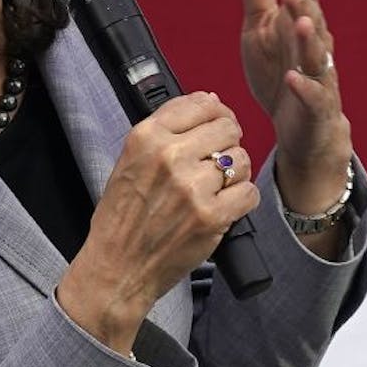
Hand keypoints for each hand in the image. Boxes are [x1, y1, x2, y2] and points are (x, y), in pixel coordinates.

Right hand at [57, 92, 259, 353]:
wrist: (118, 265)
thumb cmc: (122, 215)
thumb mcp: (129, 160)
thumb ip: (166, 131)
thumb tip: (210, 102)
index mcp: (145, 137)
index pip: (200, 103)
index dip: (216, 111)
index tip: (216, 121)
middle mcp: (169, 156)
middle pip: (228, 128)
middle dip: (228, 141)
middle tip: (218, 158)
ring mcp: (193, 187)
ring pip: (242, 159)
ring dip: (235, 172)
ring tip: (217, 186)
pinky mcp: (212, 216)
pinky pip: (249, 192)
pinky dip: (242, 199)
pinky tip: (224, 205)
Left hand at [238, 0, 352, 212]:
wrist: (300, 127)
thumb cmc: (279, 68)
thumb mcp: (260, 24)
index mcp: (299, 26)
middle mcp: (314, 48)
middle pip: (313, 22)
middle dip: (304, 6)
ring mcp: (318, 77)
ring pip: (317, 56)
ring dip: (309, 40)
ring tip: (299, 23)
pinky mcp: (315, 108)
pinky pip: (313, 96)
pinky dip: (303, 86)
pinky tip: (291, 77)